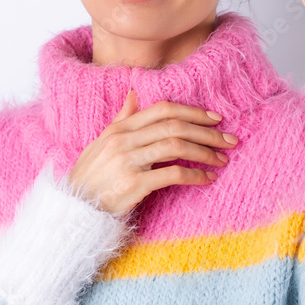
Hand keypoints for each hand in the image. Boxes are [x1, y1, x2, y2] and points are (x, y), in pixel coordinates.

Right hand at [65, 89, 237, 216]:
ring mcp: (128, 162)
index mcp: (119, 129)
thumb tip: (134, 93)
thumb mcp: (101, 143)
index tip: (214, 118)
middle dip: (206, 131)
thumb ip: (121, 119)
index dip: (192, 111)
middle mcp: (123, 141)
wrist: (75, 211)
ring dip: (205, 152)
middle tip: (229, 139)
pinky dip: (195, 175)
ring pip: (176, 146)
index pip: (162, 110)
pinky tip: (207, 179)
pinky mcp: (135, 185)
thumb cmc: (90, 178)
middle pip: (174, 126)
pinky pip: (173, 174)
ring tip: (222, 159)